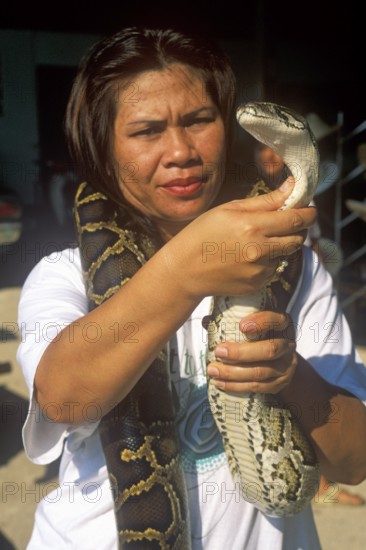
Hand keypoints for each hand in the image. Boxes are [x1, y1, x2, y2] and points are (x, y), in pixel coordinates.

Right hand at [163, 177, 316, 298]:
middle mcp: (260, 251)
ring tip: (253, 243)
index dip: (308, 213)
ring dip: (278, 247)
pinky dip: (266, 263)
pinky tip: (244, 259)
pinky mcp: (257, 285)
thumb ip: (265, 201)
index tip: (310, 210)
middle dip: (297, 230)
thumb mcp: (229, 209)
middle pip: (297, 239)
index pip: (296, 219)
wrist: (184, 270)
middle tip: (284, 224)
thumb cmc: (202, 234)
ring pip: (284, 255)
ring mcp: (259, 271)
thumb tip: (292, 187)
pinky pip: (272, 270)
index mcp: (253, 227)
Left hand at [206, 310, 297, 393]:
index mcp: (282, 324)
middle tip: (218, 352)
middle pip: (269, 350)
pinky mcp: (281, 383)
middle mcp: (289, 344)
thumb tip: (206, 321)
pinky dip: (238, 386)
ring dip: (234, 373)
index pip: (276, 320)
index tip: (241, 326)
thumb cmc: (259, 335)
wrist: (279, 359)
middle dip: (241, 352)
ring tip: (213, 370)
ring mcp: (287, 366)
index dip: (261, 323)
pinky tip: (220, 383)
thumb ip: (231, 320)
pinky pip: (259, 387)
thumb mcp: (251, 323)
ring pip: (261, 372)